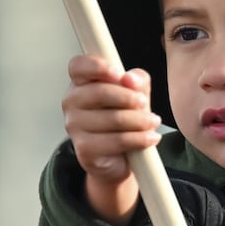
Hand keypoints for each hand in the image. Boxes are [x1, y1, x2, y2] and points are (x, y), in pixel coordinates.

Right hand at [62, 55, 160, 224]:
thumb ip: (136, 80)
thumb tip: (131, 79)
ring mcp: (74, 127)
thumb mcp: (135, 94)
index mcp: (80, 83)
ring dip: (139, 120)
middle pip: (99, 92)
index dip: (97, 67)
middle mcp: (72, 102)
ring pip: (112, 118)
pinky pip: (117, 140)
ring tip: (152, 122)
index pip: (78, 67)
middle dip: (129, 98)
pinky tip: (150, 137)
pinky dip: (139, 139)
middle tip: (144, 103)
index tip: (118, 73)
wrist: (119, 158)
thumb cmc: (123, 120)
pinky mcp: (84, 149)